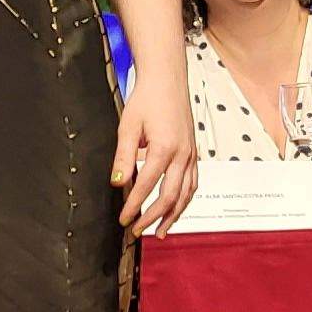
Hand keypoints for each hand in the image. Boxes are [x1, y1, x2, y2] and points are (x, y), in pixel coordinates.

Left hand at [112, 80, 198, 237]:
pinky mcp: (194, 154)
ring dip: (173, 216)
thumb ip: (123, 157)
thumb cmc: (147, 99)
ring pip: (186, 194)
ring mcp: (191, 155)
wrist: (167, 80)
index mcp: (164, 148)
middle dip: (152, 217)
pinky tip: (175, 210)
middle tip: (137, 231)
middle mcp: (182, 155)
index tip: (124, 219)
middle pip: (169, 197)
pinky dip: (184, 201)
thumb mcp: (128, 126)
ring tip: (159, 231)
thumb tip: (117, 183)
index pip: (147, 186)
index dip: (134, 206)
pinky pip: (192, 184)